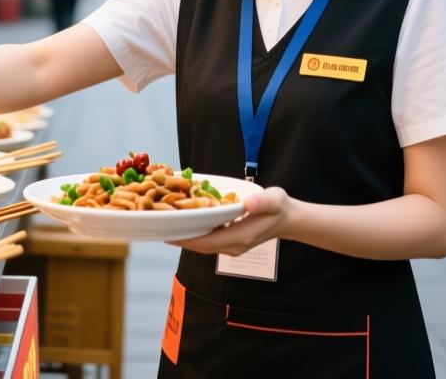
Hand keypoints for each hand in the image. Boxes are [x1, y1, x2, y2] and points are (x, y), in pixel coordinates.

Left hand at [168, 187, 293, 255]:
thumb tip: (247, 204)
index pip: (207, 242)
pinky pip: (208, 239)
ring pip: (202, 244)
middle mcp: (233, 246)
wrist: (288, 219)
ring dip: (185, 236)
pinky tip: (185, 221)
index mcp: (241, 237)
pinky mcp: (230, 241)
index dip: (186, 239)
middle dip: (179, 238)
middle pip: (200, 245)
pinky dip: (195, 232)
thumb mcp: (275, 200)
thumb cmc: (279, 207)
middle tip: (157, 227)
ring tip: (165, 224)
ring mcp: (231, 246)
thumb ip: (262, 202)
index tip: (167, 233)